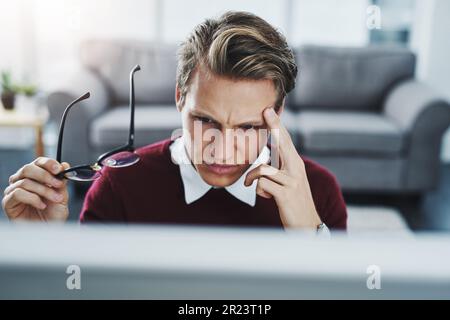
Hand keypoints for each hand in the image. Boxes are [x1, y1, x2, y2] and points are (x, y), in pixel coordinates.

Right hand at [2, 157, 69, 221]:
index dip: (48, 163)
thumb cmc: (53, 216)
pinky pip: (18, 193)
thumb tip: (64, 165)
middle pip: (28, 168)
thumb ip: (62, 181)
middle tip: (58, 184)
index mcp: (36, 177)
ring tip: (55, 199)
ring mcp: (13, 191)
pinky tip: (42, 205)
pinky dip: (33, 198)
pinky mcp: (8, 202)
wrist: (48, 232)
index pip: (38, 162)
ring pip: (25, 181)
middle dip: (45, 176)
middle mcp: (22, 181)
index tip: (59, 169)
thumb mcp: (61, 196)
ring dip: (44, 190)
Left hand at [245, 108, 321, 229]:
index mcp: (295, 164)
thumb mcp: (288, 182)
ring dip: (252, 177)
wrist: (307, 225)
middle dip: (274, 127)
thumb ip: (277, 169)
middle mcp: (296, 169)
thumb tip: (262, 162)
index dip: (277, 125)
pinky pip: (263, 184)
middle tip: (266, 111)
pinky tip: (265, 196)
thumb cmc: (294, 201)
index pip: (285, 140)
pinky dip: (258, 190)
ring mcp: (292, 181)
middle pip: (282, 143)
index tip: (269, 110)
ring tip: (249, 184)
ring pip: (263, 168)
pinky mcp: (285, 194)